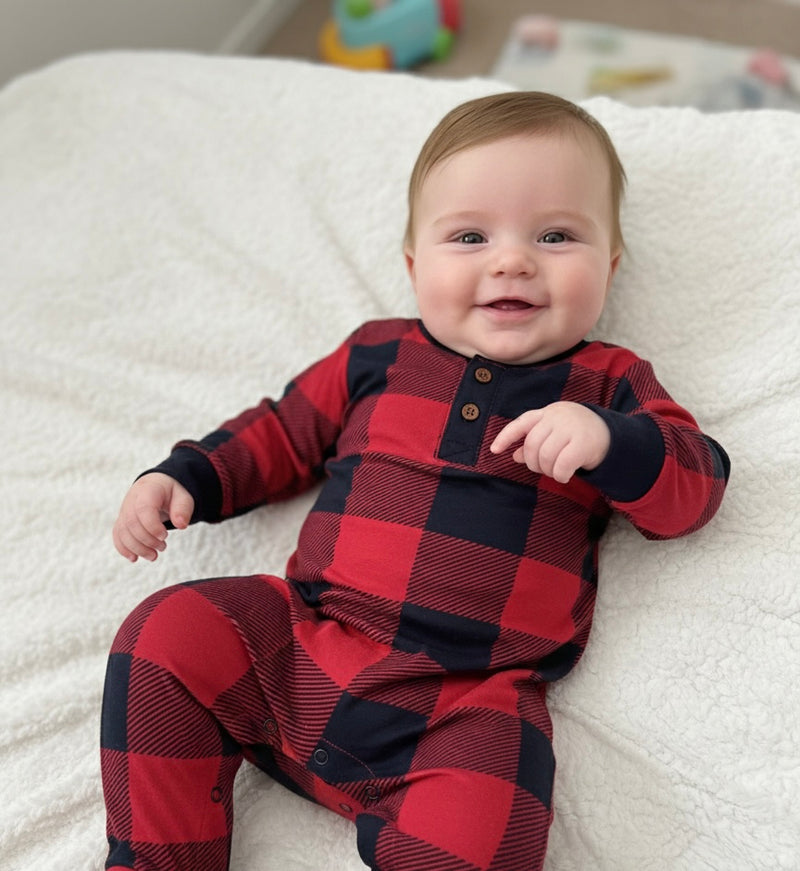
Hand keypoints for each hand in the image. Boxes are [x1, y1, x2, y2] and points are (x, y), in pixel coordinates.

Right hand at [112, 472, 193, 561]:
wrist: (155, 487)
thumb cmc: (170, 493)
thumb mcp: (183, 496)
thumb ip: (183, 509)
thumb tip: (181, 525)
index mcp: (148, 490)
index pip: (143, 509)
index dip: (152, 526)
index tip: (164, 536)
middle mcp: (132, 500)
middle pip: (132, 523)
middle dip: (147, 540)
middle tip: (163, 547)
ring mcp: (124, 510)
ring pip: (123, 532)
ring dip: (137, 548)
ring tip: (153, 556)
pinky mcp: (121, 521)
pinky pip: (117, 535)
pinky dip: (123, 548)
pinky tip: (134, 558)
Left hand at [490, 402, 610, 483]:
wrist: (609, 434)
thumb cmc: (574, 435)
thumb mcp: (553, 433)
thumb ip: (534, 442)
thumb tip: (514, 456)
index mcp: (547, 413)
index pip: (521, 423)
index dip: (506, 436)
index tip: (494, 450)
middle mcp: (557, 417)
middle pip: (532, 445)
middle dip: (533, 463)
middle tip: (542, 469)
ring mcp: (571, 428)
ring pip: (546, 456)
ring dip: (547, 471)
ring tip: (555, 472)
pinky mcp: (584, 443)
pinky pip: (562, 465)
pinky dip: (560, 476)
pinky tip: (564, 476)